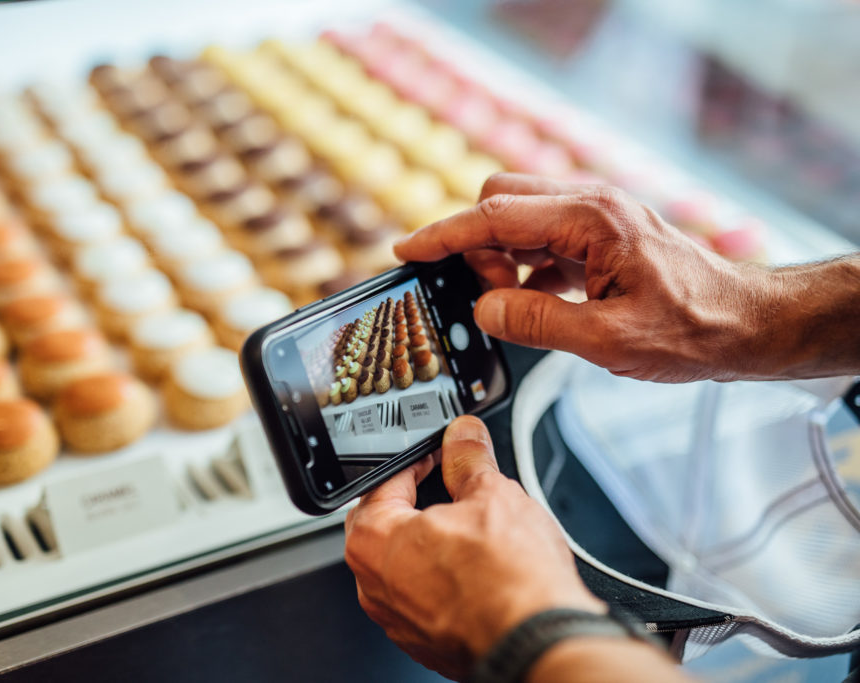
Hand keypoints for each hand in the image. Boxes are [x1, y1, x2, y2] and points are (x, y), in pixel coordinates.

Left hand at [344, 416, 601, 680]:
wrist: (537, 641)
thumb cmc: (510, 580)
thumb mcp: (492, 495)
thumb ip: (469, 459)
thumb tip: (464, 437)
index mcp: (374, 539)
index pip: (383, 482)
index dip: (415, 462)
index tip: (437, 457)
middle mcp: (373, 583)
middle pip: (385, 525)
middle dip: (415, 501)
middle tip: (450, 488)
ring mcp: (396, 618)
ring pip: (402, 566)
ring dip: (427, 544)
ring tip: (468, 531)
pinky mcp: (422, 642)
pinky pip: (421, 600)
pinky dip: (441, 582)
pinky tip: (474, 573)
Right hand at [394, 174, 781, 382]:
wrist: (745, 324)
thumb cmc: (694, 328)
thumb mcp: (607, 339)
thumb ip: (536, 322)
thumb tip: (483, 311)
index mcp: (590, 220)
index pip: (493, 215)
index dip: (442, 235)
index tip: (407, 250)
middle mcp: (590, 205)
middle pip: (499, 202)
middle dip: (477, 247)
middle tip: (488, 299)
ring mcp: (594, 216)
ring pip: (517, 220)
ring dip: (501, 259)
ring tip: (516, 307)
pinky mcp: (599, 234)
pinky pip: (540, 237)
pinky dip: (524, 266)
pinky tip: (536, 302)